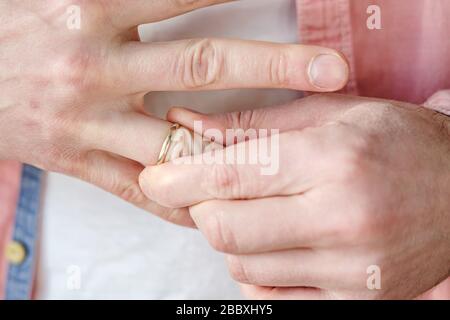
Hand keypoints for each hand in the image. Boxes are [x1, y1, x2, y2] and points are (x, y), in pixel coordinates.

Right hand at [0, 1, 347, 225]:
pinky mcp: (75, 161)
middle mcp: (94, 64)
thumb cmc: (17, 26)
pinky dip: (179, 200)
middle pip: (202, 66)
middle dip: (274, 67)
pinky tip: (218, 207)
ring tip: (294, 156)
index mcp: (89, 8)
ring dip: (237, 152)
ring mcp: (86, 119)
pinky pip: (137, 189)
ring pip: (177, 142)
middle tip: (332, 71)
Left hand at [140, 94, 449, 297]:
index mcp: (334, 161)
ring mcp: (351, 271)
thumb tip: (187, 128)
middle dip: (202, 209)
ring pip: (243, 266)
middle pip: (226, 231)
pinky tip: (276, 241)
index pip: (231, 176)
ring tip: (258, 210)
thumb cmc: (398, 142)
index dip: (180, 178)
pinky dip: (257, 267)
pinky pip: (272, 295)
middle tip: (212, 189)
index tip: (155, 178)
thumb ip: (253, 124)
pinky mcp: (354, 300)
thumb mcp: (329, 115)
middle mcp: (342, 221)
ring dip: (231, 238)